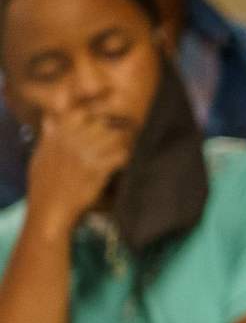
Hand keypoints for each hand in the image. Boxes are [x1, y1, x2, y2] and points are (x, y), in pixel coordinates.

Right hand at [22, 110, 130, 233]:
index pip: (80, 112)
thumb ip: (48, 136)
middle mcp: (71, 141)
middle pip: (102, 122)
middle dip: (116, 126)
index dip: (96, 113)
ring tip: (130, 146)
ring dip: (125, 141)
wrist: (51, 210)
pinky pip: (121, 155)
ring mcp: (84, 154)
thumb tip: (50, 119)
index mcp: (57, 136)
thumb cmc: (44, 185)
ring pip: (114, 136)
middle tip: (128, 130)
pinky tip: (125, 162)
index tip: (106, 119)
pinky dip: (126, 157)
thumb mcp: (40, 156)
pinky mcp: (97, 169)